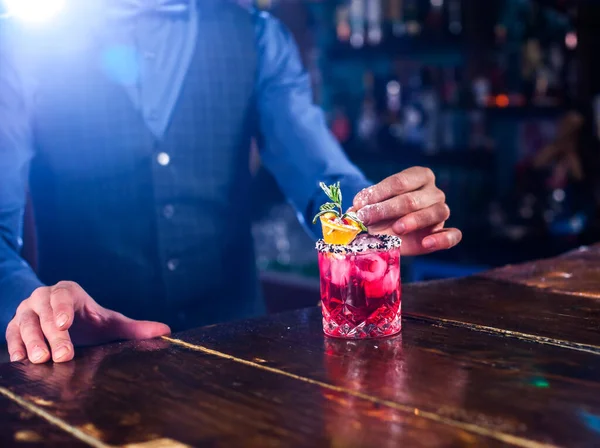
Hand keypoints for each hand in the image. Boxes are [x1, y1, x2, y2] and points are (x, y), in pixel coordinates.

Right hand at [5, 281, 170, 363]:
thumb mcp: (111, 323)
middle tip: (61, 354)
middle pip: (44, 312)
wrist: (64, 322)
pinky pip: (10, 334)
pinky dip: (14, 346)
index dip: (62, 308)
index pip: (63, 296)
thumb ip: (135, 328)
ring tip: (40, 360)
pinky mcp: (14, 326)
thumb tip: (166, 330)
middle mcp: (44, 297)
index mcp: (68, 292)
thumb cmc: (90, 321)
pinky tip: (20, 360)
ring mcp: (26, 311)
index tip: (65, 324)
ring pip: (24, 323)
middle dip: (52, 334)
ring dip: (31, 341)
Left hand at [353, 167, 461, 255]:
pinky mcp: (445, 233)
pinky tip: (427, 243)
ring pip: (436, 212)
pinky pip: (453, 235)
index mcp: (419, 176)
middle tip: (366, 219)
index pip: (400, 182)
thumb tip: (354, 210)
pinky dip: (443, 239)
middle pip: (412, 199)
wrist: (389, 231)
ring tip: (396, 229)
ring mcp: (441, 211)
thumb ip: (365, 205)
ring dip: (414, 220)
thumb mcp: (371, 205)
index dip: (378, 193)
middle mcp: (434, 192)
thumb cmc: (381, 213)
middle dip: (386, 209)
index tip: (359, 205)